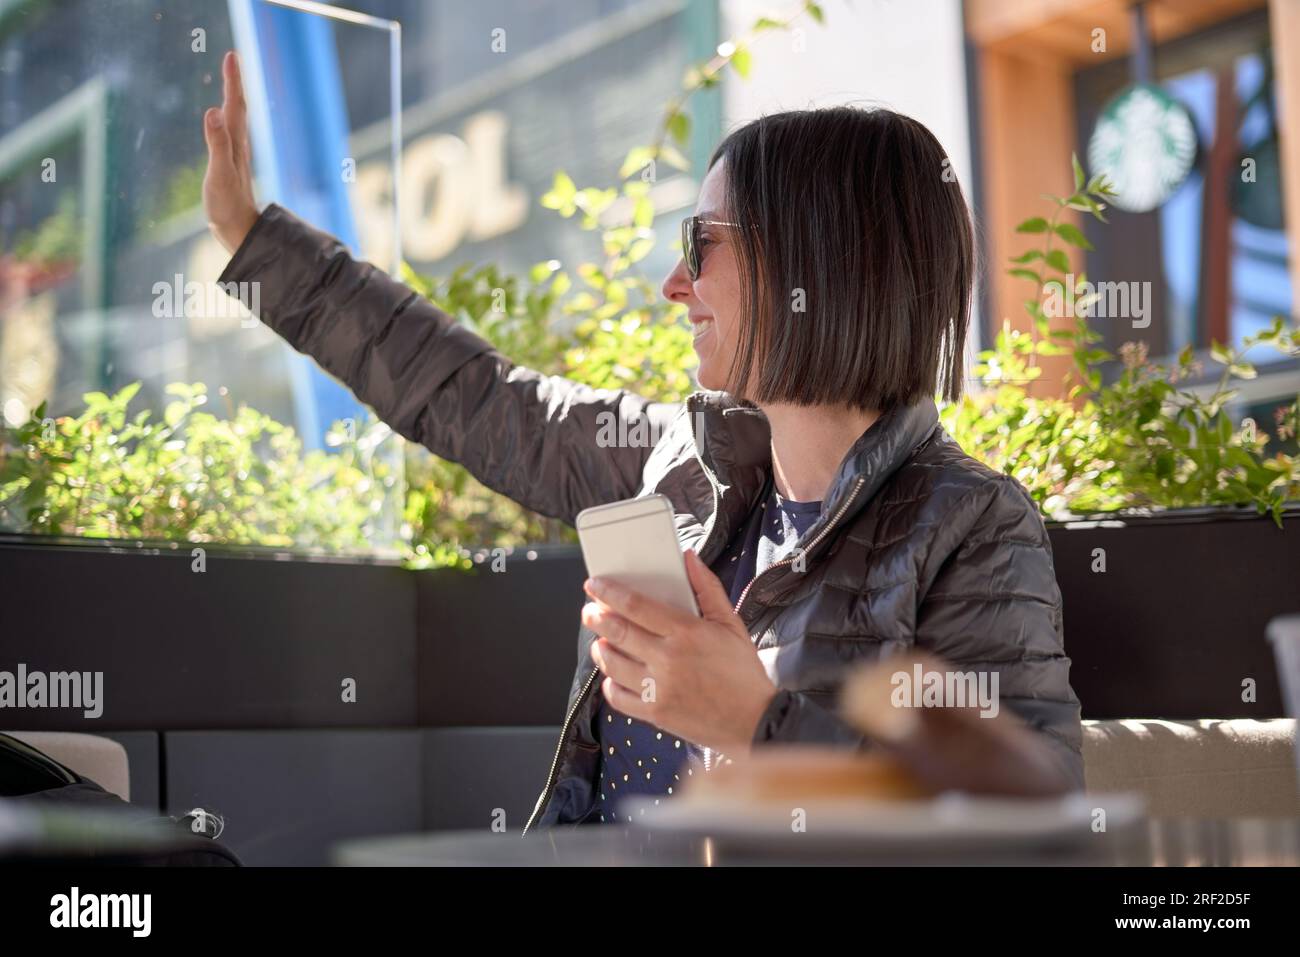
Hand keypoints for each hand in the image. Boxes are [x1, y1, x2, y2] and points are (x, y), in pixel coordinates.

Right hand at [202, 51, 259, 254]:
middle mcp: (238, 146)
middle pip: (237, 107)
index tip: (232, 55)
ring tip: (231, 81)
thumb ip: (216, 143)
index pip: (234, 105)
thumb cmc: (228, 206)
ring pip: (236, 120)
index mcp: (235, 143)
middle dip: (234, 82)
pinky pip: (228, 133)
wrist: (239, 231)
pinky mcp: (229, 165)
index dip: (233, 81)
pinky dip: (226, 118)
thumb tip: (213, 112)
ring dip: (233, 97)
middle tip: (232, 58)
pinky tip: (223, 120)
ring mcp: (234, 155)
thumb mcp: (219, 174)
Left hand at [581, 550, 776, 755]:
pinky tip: (614, 675)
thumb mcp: (731, 624)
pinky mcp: (655, 713)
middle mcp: (667, 659)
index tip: (595, 586)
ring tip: (600, 642)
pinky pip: (618, 697)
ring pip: (611, 664)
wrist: (755, 720)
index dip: (609, 592)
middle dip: (596, 617)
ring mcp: (658, 688)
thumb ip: (708, 588)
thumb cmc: (743, 672)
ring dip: (599, 649)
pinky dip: (609, 683)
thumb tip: (689, 558)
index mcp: (686, 632)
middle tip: (589, 611)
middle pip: (617, 631)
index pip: (635, 605)